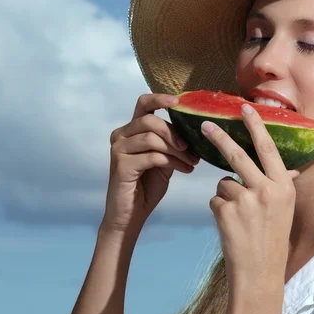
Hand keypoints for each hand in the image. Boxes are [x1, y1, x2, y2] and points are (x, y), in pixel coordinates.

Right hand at [101, 94, 199, 238]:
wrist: (131, 214)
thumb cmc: (147, 186)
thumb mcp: (163, 159)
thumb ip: (171, 143)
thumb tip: (194, 132)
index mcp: (131, 130)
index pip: (143, 104)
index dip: (160, 99)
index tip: (178, 102)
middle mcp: (121, 135)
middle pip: (151, 121)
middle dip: (175, 134)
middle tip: (191, 149)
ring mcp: (118, 149)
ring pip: (152, 138)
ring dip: (177, 151)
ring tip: (191, 163)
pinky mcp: (121, 165)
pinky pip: (152, 156)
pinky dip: (172, 162)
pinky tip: (184, 170)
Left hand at [204, 103, 298, 289]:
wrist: (259, 272)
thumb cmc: (272, 238)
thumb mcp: (284, 208)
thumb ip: (280, 184)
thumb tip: (287, 166)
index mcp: (283, 186)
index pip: (268, 149)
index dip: (255, 126)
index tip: (245, 108)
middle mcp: (266, 190)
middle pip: (238, 155)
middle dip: (219, 137)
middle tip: (205, 125)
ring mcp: (245, 200)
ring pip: (224, 182)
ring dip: (226, 196)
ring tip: (239, 218)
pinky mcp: (225, 211)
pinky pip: (215, 199)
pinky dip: (219, 210)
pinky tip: (231, 226)